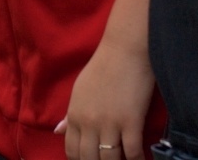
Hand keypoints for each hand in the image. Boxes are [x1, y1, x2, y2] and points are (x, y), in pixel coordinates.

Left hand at [57, 40, 153, 159]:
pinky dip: (137, 159)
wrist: (125, 49)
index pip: (72, 150)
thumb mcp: (80, 90)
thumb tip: (57, 131)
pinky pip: (133, 151)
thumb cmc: (103, 66)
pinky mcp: (131, 121)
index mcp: (75, 114)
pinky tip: (140, 159)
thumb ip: (70, 114)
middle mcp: (89, 122)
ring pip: (110, 159)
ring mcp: (110, 123)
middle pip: (90, 159)